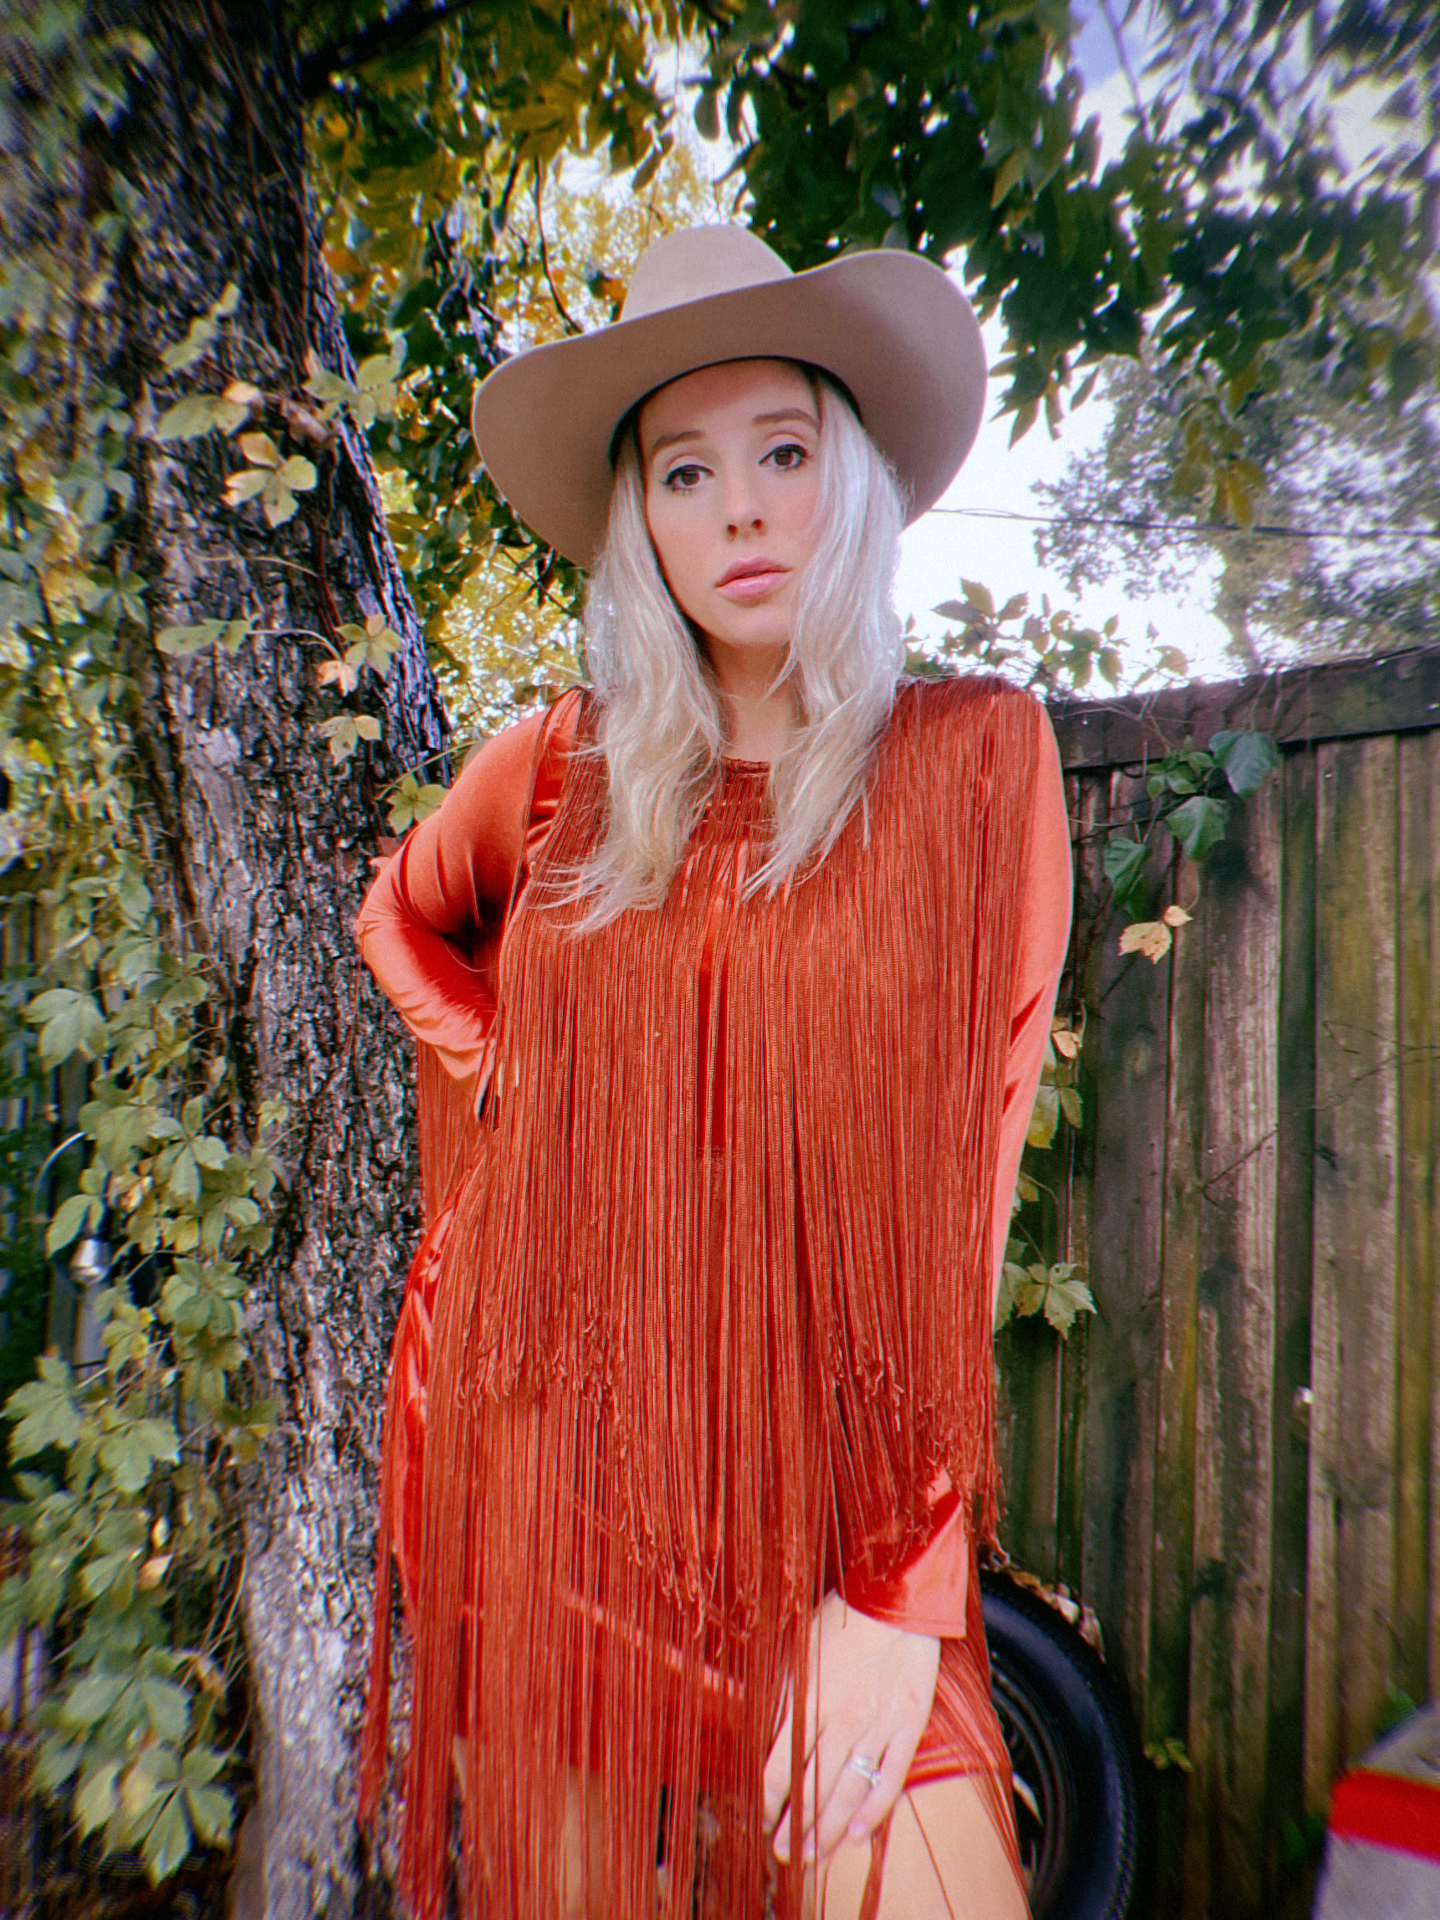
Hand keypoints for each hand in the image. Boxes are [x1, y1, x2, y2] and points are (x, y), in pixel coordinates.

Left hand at [762, 1593, 939, 1866]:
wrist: (895, 1597)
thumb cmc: (840, 1616)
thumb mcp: (795, 1648)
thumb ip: (780, 1694)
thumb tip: (761, 1731)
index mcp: (808, 1700)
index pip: (778, 1768)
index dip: (766, 1800)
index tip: (759, 1817)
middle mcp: (840, 1719)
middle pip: (812, 1789)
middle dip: (793, 1827)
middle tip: (781, 1854)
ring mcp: (876, 1726)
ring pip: (848, 1793)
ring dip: (827, 1831)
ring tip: (812, 1856)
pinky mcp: (906, 1726)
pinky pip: (889, 1778)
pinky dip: (875, 1810)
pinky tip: (860, 1834)